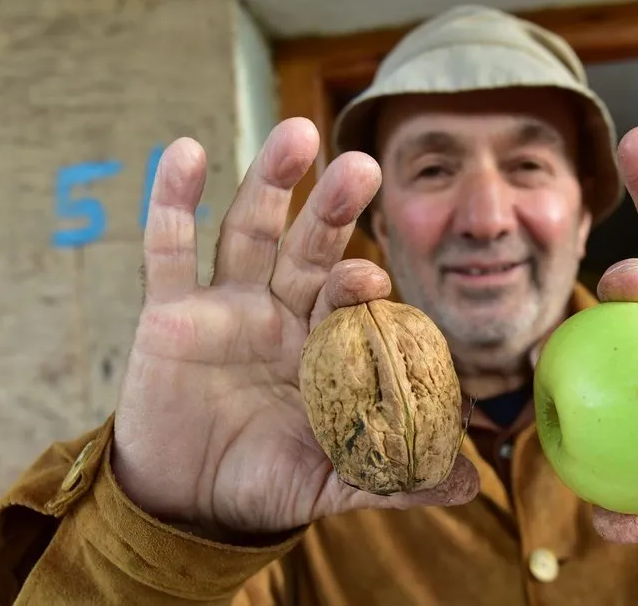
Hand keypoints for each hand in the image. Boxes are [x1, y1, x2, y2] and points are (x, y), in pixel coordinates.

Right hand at [110, 118, 477, 536]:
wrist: (186, 506)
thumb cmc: (265, 485)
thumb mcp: (331, 483)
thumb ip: (394, 476)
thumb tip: (470, 485)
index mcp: (323, 345)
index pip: (347, 300)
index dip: (358, 284)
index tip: (373, 280)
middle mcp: (279, 312)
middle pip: (309, 246)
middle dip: (333, 208)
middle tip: (362, 166)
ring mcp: (224, 305)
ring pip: (249, 230)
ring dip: (270, 181)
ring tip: (297, 132)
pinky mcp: (167, 311)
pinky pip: (168, 248)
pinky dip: (172, 200)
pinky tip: (187, 152)